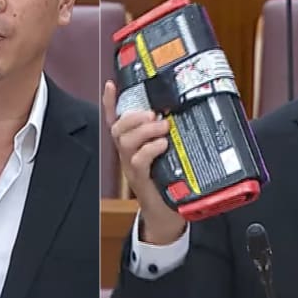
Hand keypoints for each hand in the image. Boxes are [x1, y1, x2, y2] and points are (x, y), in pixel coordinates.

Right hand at [103, 80, 184, 244]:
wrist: (167, 214)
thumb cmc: (169, 179)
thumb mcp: (169, 152)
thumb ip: (171, 135)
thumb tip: (186, 113)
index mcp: (133, 143)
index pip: (116, 118)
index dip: (111, 102)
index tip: (112, 84)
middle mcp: (127, 152)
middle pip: (118, 127)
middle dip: (133, 116)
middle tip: (153, 114)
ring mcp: (131, 166)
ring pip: (126, 141)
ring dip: (144, 130)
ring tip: (162, 127)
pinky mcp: (140, 179)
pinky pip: (137, 160)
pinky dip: (149, 149)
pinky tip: (162, 146)